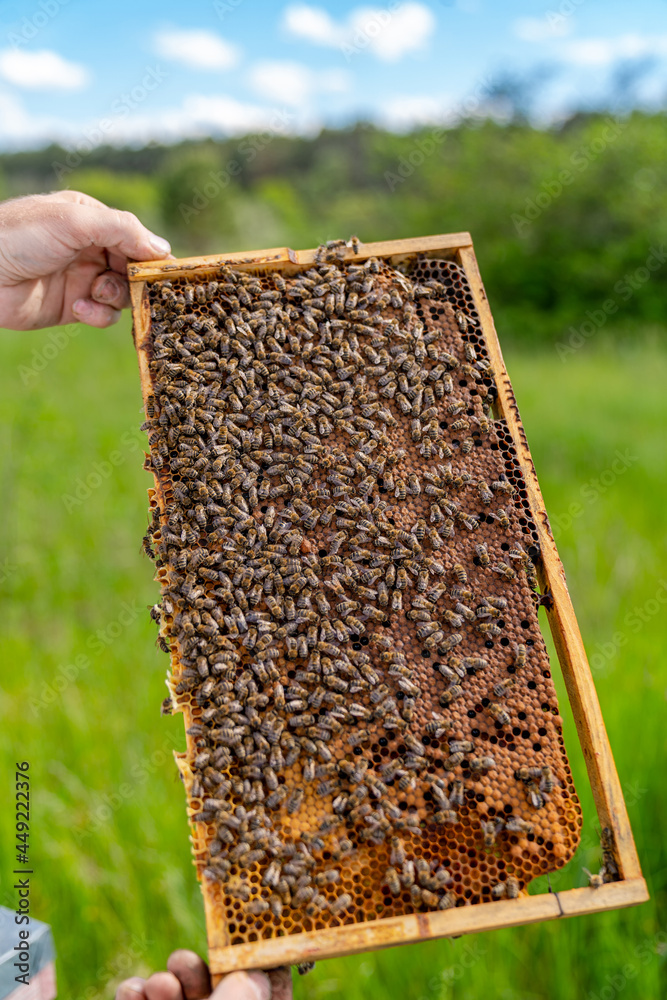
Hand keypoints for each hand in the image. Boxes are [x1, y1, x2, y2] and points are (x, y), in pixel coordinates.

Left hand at [0, 190, 171, 330]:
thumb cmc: (20, 236)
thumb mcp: (75, 221)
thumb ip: (122, 230)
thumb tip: (164, 249)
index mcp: (91, 219)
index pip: (136, 237)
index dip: (152, 255)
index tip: (167, 273)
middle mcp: (90, 248)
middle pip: (134, 268)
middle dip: (138, 280)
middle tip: (140, 290)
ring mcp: (81, 278)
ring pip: (122, 294)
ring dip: (116, 297)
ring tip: (95, 293)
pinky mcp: (73, 307)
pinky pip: (104, 315)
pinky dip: (99, 315)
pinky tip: (79, 308)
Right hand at [115, 950, 292, 999]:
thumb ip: (249, 990)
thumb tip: (260, 972)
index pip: (266, 993)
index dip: (252, 965)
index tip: (237, 939)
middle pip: (215, 996)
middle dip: (194, 973)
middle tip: (180, 964)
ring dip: (163, 983)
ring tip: (159, 987)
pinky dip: (133, 995)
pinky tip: (131, 993)